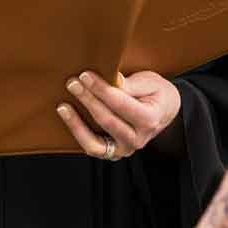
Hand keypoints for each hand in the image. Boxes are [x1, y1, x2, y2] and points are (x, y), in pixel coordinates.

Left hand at [57, 69, 181, 159]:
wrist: (163, 111)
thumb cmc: (157, 94)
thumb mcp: (150, 82)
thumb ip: (130, 84)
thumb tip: (111, 78)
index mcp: (149, 119)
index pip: (121, 104)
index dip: (101, 90)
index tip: (85, 75)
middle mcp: (137, 139)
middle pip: (107, 120)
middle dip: (87, 100)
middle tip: (73, 83)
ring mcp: (124, 149)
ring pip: (95, 143)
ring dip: (76, 124)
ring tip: (63, 106)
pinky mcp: (112, 152)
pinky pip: (92, 147)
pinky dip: (78, 134)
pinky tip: (68, 117)